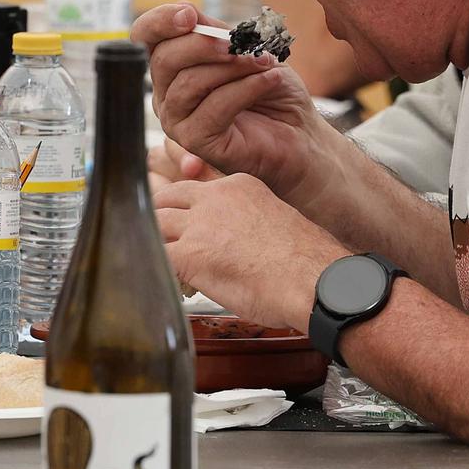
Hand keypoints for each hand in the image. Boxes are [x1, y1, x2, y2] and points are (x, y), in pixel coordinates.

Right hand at [134, 2, 332, 202]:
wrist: (301, 131)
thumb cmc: (271, 88)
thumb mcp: (245, 47)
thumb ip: (214, 31)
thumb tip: (186, 11)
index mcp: (172, 66)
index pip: (144, 37)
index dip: (160, 21)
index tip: (190, 14)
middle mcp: (166, 94)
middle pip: (164, 59)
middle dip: (204, 44)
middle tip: (242, 42)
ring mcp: (177, 122)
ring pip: (190, 83)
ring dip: (233, 66)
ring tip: (265, 62)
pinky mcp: (196, 143)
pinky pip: (214, 108)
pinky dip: (247, 88)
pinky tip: (271, 79)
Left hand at [156, 175, 348, 331]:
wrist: (315, 281)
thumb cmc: (306, 264)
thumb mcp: (272, 223)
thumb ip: (243, 223)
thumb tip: (231, 243)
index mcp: (238, 186)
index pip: (193, 188)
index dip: (182, 210)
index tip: (181, 226)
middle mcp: (215, 198)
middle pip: (166, 198)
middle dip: (158, 220)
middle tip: (158, 241)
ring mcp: (199, 224)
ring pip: (154, 224)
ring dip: (155, 244)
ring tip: (161, 264)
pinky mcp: (190, 253)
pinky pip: (155, 255)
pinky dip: (153, 268)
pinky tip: (163, 282)